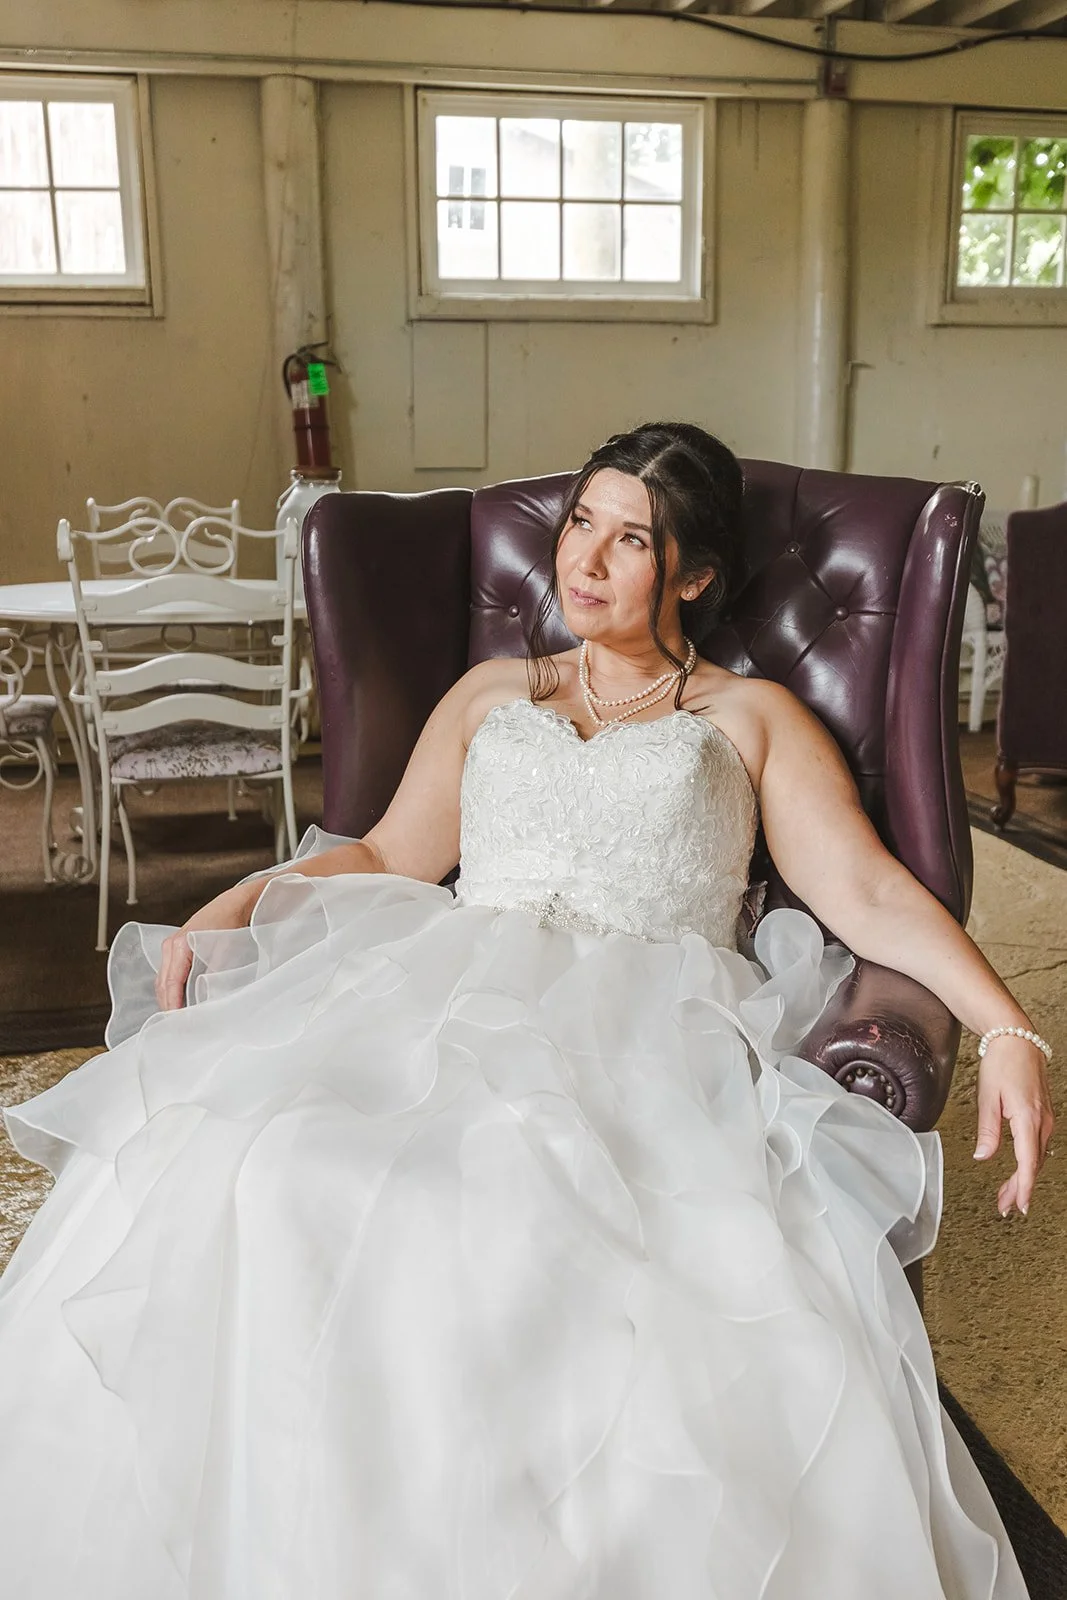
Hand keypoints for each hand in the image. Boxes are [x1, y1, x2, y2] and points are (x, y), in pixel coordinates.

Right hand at [155, 882, 258, 1013]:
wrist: (233, 904)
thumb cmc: (230, 924)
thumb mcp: (224, 953)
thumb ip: (213, 977)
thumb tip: (206, 1001)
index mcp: (179, 946)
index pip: (170, 983)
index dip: (173, 1005)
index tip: (177, 1021)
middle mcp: (170, 946)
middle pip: (162, 984)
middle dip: (168, 1005)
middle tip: (176, 1025)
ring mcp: (171, 946)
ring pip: (163, 980)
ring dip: (168, 998)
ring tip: (177, 1017)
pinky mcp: (176, 948)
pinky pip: (168, 973)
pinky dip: (171, 988)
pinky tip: (179, 1000)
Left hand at [973, 1035, 1055, 1216]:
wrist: (1017, 1039)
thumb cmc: (1002, 1063)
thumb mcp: (988, 1097)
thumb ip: (988, 1130)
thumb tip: (983, 1157)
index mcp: (1028, 1119)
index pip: (1028, 1162)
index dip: (1023, 1187)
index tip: (1019, 1205)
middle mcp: (1043, 1121)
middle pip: (1033, 1164)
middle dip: (1019, 1188)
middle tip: (1005, 1207)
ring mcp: (1046, 1118)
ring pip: (1036, 1156)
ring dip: (1023, 1177)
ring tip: (1007, 1195)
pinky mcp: (1044, 1114)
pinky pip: (1038, 1145)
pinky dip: (1028, 1162)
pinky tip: (1019, 1170)